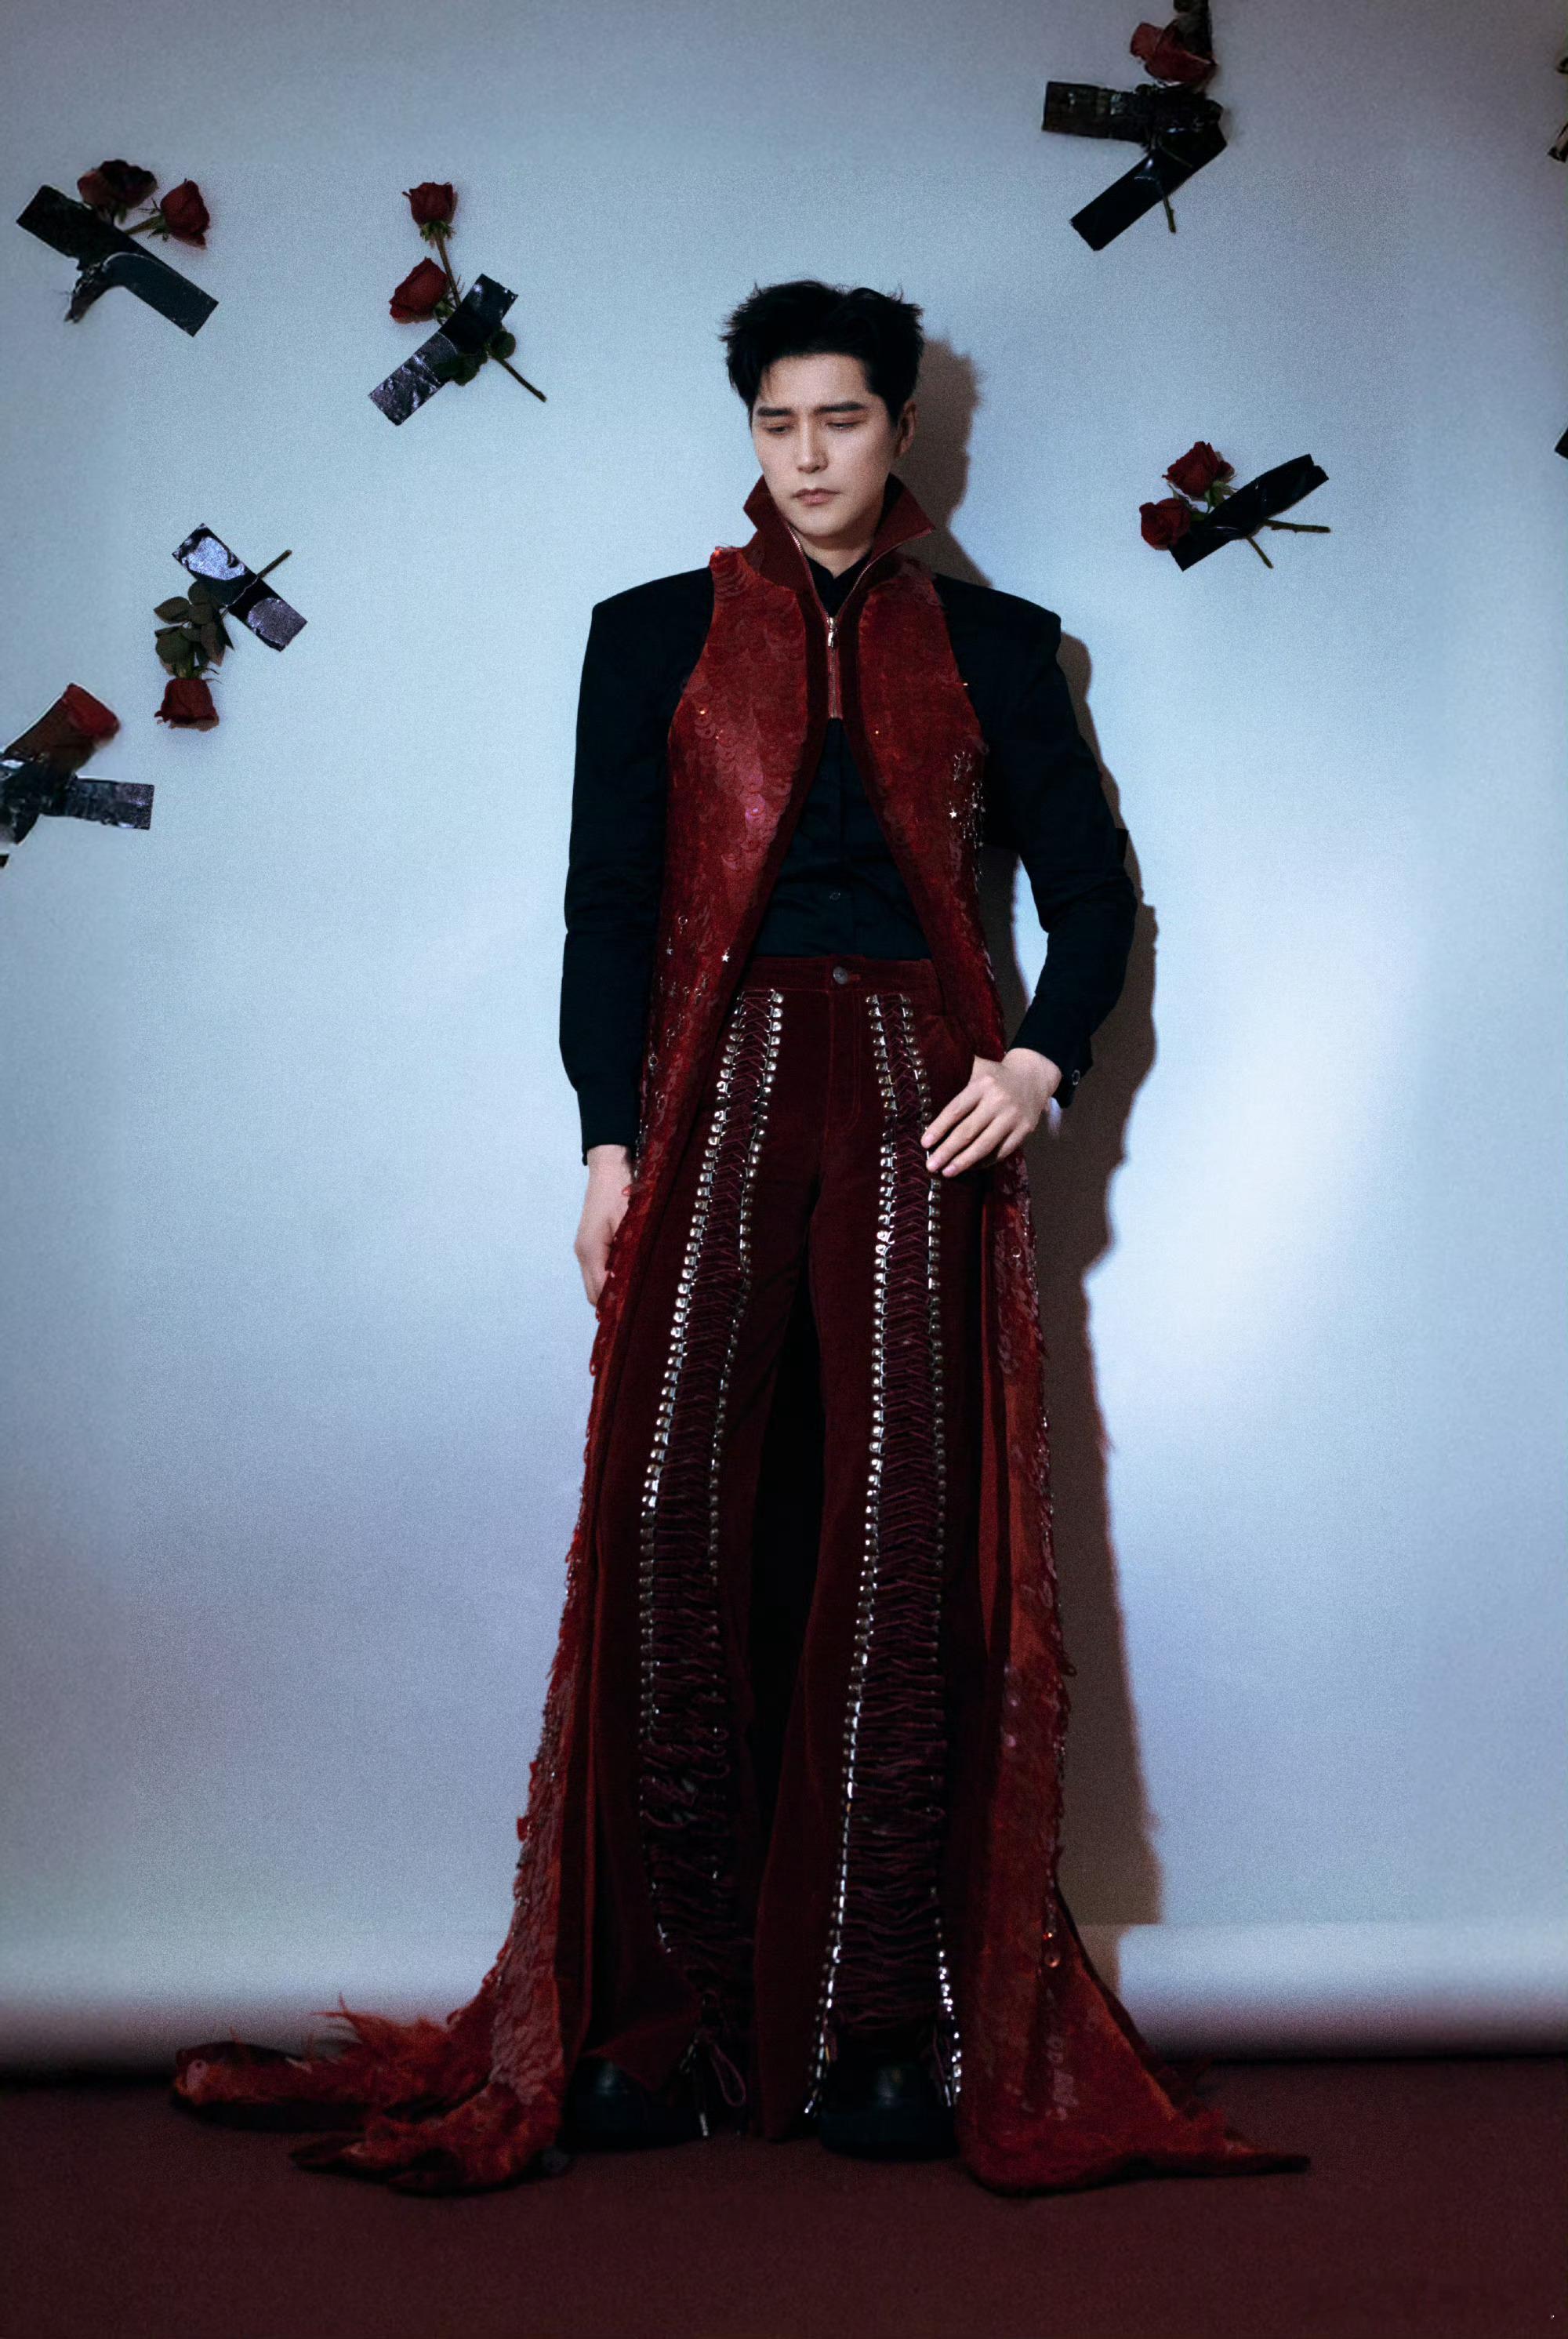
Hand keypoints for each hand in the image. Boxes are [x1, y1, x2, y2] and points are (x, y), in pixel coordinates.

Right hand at [576, 1143, 633, 1305]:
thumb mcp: (631, 1223)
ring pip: (595, 1283)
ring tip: (636, 1298)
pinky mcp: (589, 1244)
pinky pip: (598, 1270)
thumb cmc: (620, 1191)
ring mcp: (584, 1249)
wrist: (608, 1168)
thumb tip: (634, 1284)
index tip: (635, 1316)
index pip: (600, 1292)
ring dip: (612, 1292)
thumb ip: (630, 1254)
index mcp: (591, 1250)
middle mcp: (583, 1253)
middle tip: (639, 1312)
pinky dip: (610, 1280)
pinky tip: (628, 1279)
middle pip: (594, 1294)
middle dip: (613, 1305)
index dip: (616, 1307)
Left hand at [920, 1048, 1061, 1175]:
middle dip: (947, 1151)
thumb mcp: (977, 1066)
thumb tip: (924, 1078)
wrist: (1033, 1077)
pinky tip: (970, 1168)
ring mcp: (1013, 1118)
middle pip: (968, 1131)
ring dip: (964, 1162)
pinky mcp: (1024, 1130)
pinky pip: (1001, 1152)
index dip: (939, 1128)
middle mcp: (998, 1101)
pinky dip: (984, 1162)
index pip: (956, 1110)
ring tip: (947, 1172)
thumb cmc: (995, 1076)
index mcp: (982, 1085)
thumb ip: (955, 1072)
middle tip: (931, 1165)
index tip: (925, 1143)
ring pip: (985, 1145)